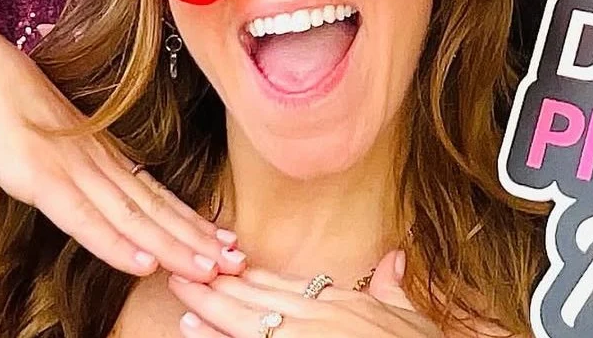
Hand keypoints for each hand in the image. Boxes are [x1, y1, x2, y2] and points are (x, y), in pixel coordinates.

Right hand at [0, 20, 244, 280]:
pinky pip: (86, 220)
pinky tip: (146, 265)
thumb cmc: (3, 104)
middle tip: (239, 262)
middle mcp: (97, 162)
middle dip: (198, 239)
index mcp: (101, 154)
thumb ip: (68, 168)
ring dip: (175, 247)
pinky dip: (118, 245)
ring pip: (135, 218)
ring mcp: (73, 170)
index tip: (225, 242)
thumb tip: (80, 188)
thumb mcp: (46, 144)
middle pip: (157, 209)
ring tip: (213, 269)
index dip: (191, 221)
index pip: (156, 194)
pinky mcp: (42, 179)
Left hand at [169, 250, 442, 337]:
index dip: (252, 277)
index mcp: (342, 304)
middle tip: (183, 272)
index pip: (286, 285)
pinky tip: (198, 333)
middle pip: (260, 300)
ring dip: (212, 312)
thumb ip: (393, 289)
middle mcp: (321, 318)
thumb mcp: (410, 316)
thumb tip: (393, 260)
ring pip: (250, 323)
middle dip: (219, 288)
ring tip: (182, 299)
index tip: (224, 266)